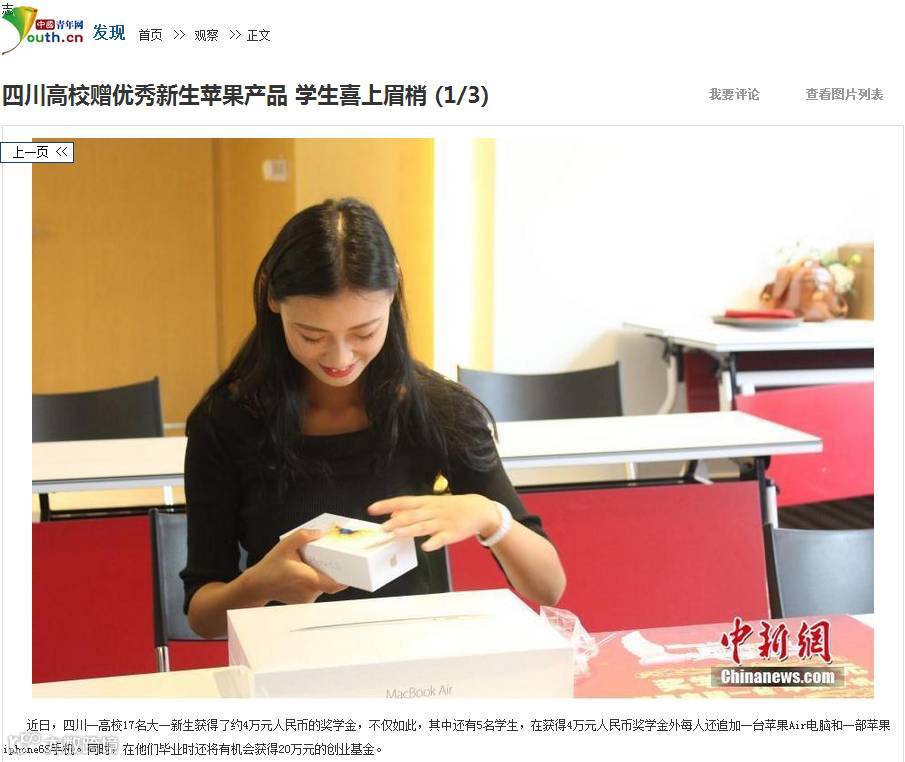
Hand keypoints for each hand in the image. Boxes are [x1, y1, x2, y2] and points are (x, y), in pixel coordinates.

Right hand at [243, 528, 346, 604]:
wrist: (257, 585)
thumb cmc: (271, 567)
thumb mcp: (285, 545)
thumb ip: (303, 536)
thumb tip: (319, 533)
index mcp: (309, 579)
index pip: (334, 584)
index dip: (346, 579)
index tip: (354, 571)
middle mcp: (310, 591)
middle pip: (330, 583)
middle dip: (335, 571)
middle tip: (339, 559)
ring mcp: (307, 598)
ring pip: (322, 586)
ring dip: (323, 575)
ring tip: (317, 563)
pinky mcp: (303, 601)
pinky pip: (314, 589)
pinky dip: (315, 580)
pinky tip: (308, 571)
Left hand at [367, 494, 500, 551]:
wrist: (479, 509)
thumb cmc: (452, 507)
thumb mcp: (432, 504)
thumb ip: (414, 510)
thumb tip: (394, 514)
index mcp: (427, 502)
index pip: (403, 502)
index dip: (387, 505)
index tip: (371, 509)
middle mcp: (432, 511)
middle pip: (411, 515)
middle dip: (396, 521)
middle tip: (382, 528)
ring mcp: (442, 522)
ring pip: (423, 527)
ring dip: (409, 530)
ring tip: (395, 534)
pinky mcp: (452, 533)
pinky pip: (441, 539)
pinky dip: (433, 543)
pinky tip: (425, 547)